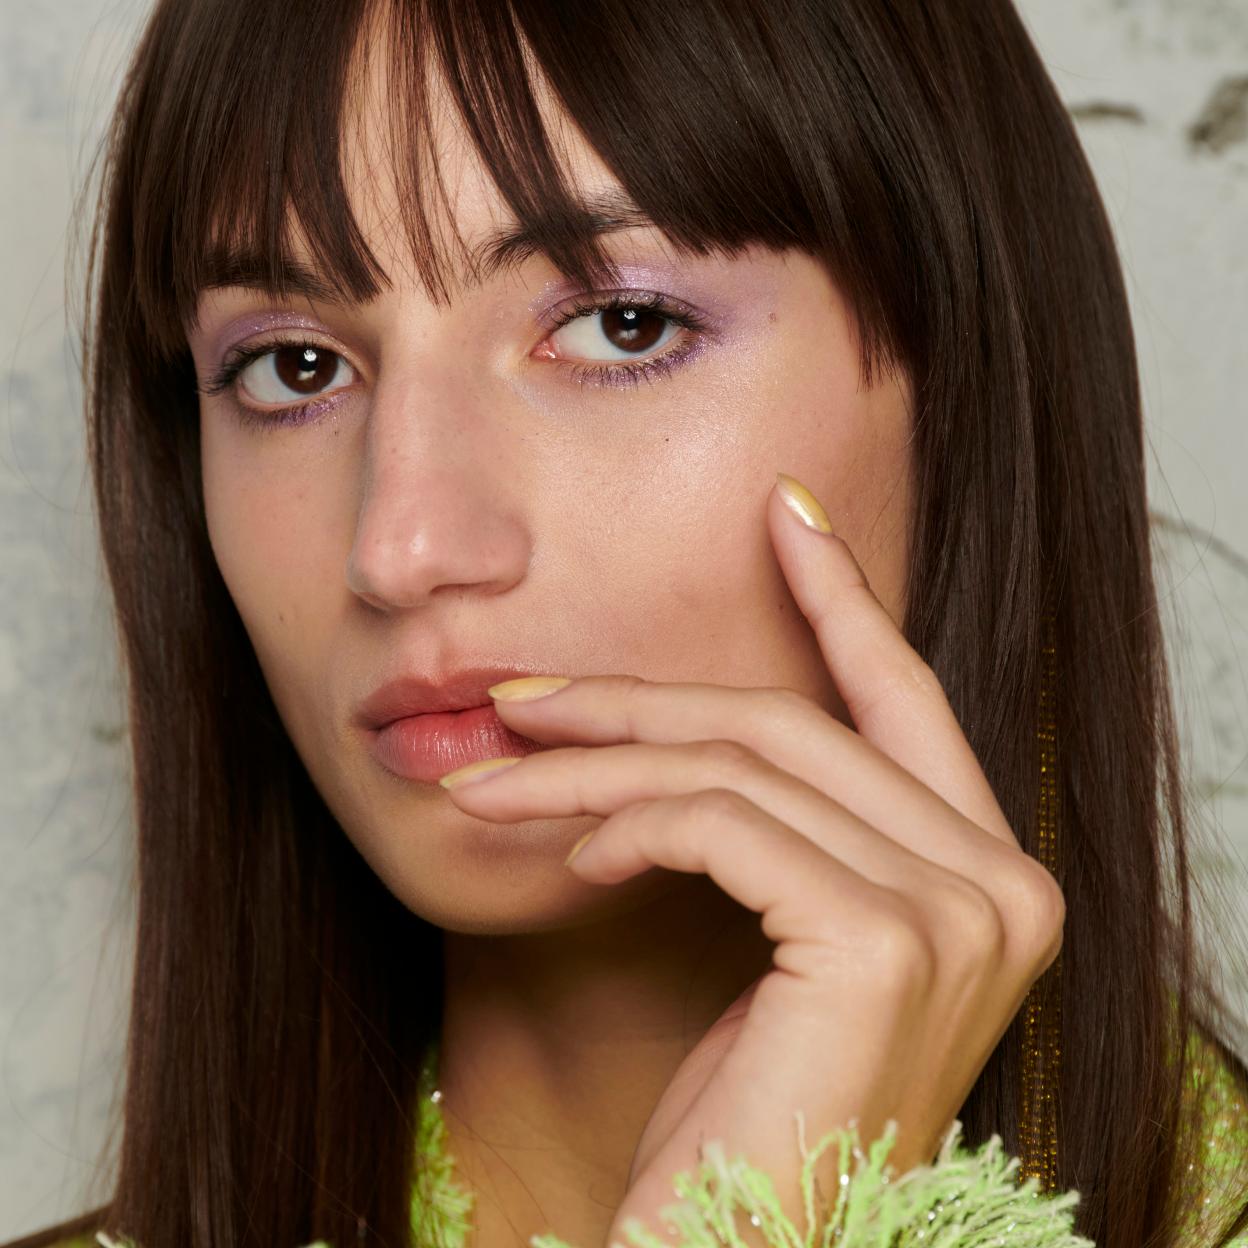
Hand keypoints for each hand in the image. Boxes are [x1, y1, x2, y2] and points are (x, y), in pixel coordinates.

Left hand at [437, 472, 1064, 1247]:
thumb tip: (696, 723)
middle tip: (524, 692)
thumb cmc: (752, 1110)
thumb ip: (780, 824)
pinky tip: (572, 850)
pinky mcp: (879, 944)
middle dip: (641, 697)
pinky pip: (719, 825)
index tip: (782, 515)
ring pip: (739, 767)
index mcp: (993, 876)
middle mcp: (1004, 885)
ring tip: (498, 769)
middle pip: (793, 726)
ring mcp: (958, 913)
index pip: (906, 701)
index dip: (843, 599)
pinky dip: (628, 819)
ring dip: (598, 761)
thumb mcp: (781, 937)